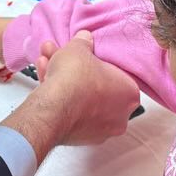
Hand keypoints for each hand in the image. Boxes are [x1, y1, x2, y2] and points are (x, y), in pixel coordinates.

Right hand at [5, 31, 140, 161]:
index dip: (96, 61)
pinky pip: (72, 112)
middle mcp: (119, 116)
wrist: (53, 109)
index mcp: (130, 94)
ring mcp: (100, 130)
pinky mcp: (80, 137)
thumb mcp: (79, 49)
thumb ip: (83, 42)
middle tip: (61, 55)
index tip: (84, 55)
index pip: (117, 73)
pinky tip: (44, 77)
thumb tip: (84, 38)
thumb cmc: (74, 79)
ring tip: (46, 61)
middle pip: (96, 86)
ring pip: (81, 99)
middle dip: (74, 68)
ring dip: (63, 79)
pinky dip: (59, 96)